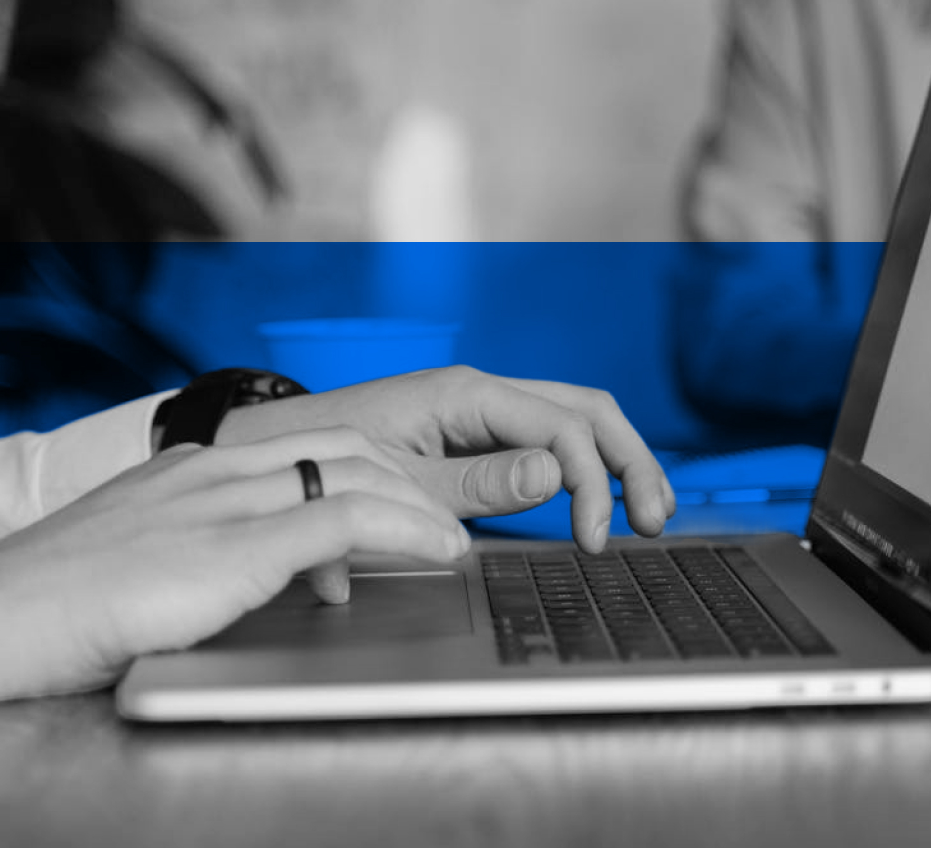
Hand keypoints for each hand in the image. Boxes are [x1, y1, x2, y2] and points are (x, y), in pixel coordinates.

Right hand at [0, 428, 468, 706]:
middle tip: (441, 519)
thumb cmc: (65, 601)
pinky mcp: (234, 545)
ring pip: (355, 470)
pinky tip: (437, 549)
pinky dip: (405, 530)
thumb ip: (217, 551)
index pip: (306, 445)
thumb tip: (287, 575)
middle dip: (406, 479)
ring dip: (419, 503)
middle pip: (345, 445)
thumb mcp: (154, 558)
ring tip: (451, 538)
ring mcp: (225, 501)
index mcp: (194, 468)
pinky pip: (345, 519)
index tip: (403, 500)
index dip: (369, 469)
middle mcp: (215, 470)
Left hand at [216, 367, 676, 551]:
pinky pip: (549, 435)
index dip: (592, 483)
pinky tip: (601, 495)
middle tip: (653, 520)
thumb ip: (478, 482)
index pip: (561, 429)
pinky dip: (586, 464)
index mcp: (467, 394)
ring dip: (619, 460)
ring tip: (647, 509)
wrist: (276, 449)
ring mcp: (483, 409)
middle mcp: (483, 391)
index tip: (593, 539)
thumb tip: (555, 476)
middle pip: (588, 410)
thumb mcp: (400, 481)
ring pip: (577, 418)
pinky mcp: (477, 432)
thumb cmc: (325, 461)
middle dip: (631, 461)